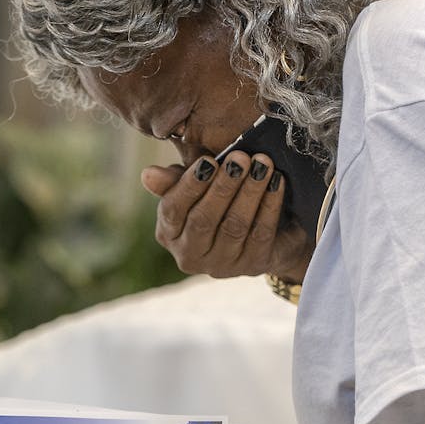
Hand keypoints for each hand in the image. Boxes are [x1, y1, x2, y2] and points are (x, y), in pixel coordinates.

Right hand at [142, 151, 312, 281]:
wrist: (266, 231)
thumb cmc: (219, 201)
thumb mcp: (196, 187)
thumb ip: (173, 181)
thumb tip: (148, 175)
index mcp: (169, 235)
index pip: (173, 211)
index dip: (190, 185)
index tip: (209, 161)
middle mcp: (191, 256)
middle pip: (204, 220)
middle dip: (224, 186)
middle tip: (240, 158)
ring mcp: (223, 265)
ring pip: (234, 226)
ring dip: (250, 191)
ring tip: (262, 164)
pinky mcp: (252, 265)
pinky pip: (261, 232)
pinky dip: (270, 205)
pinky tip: (277, 182)